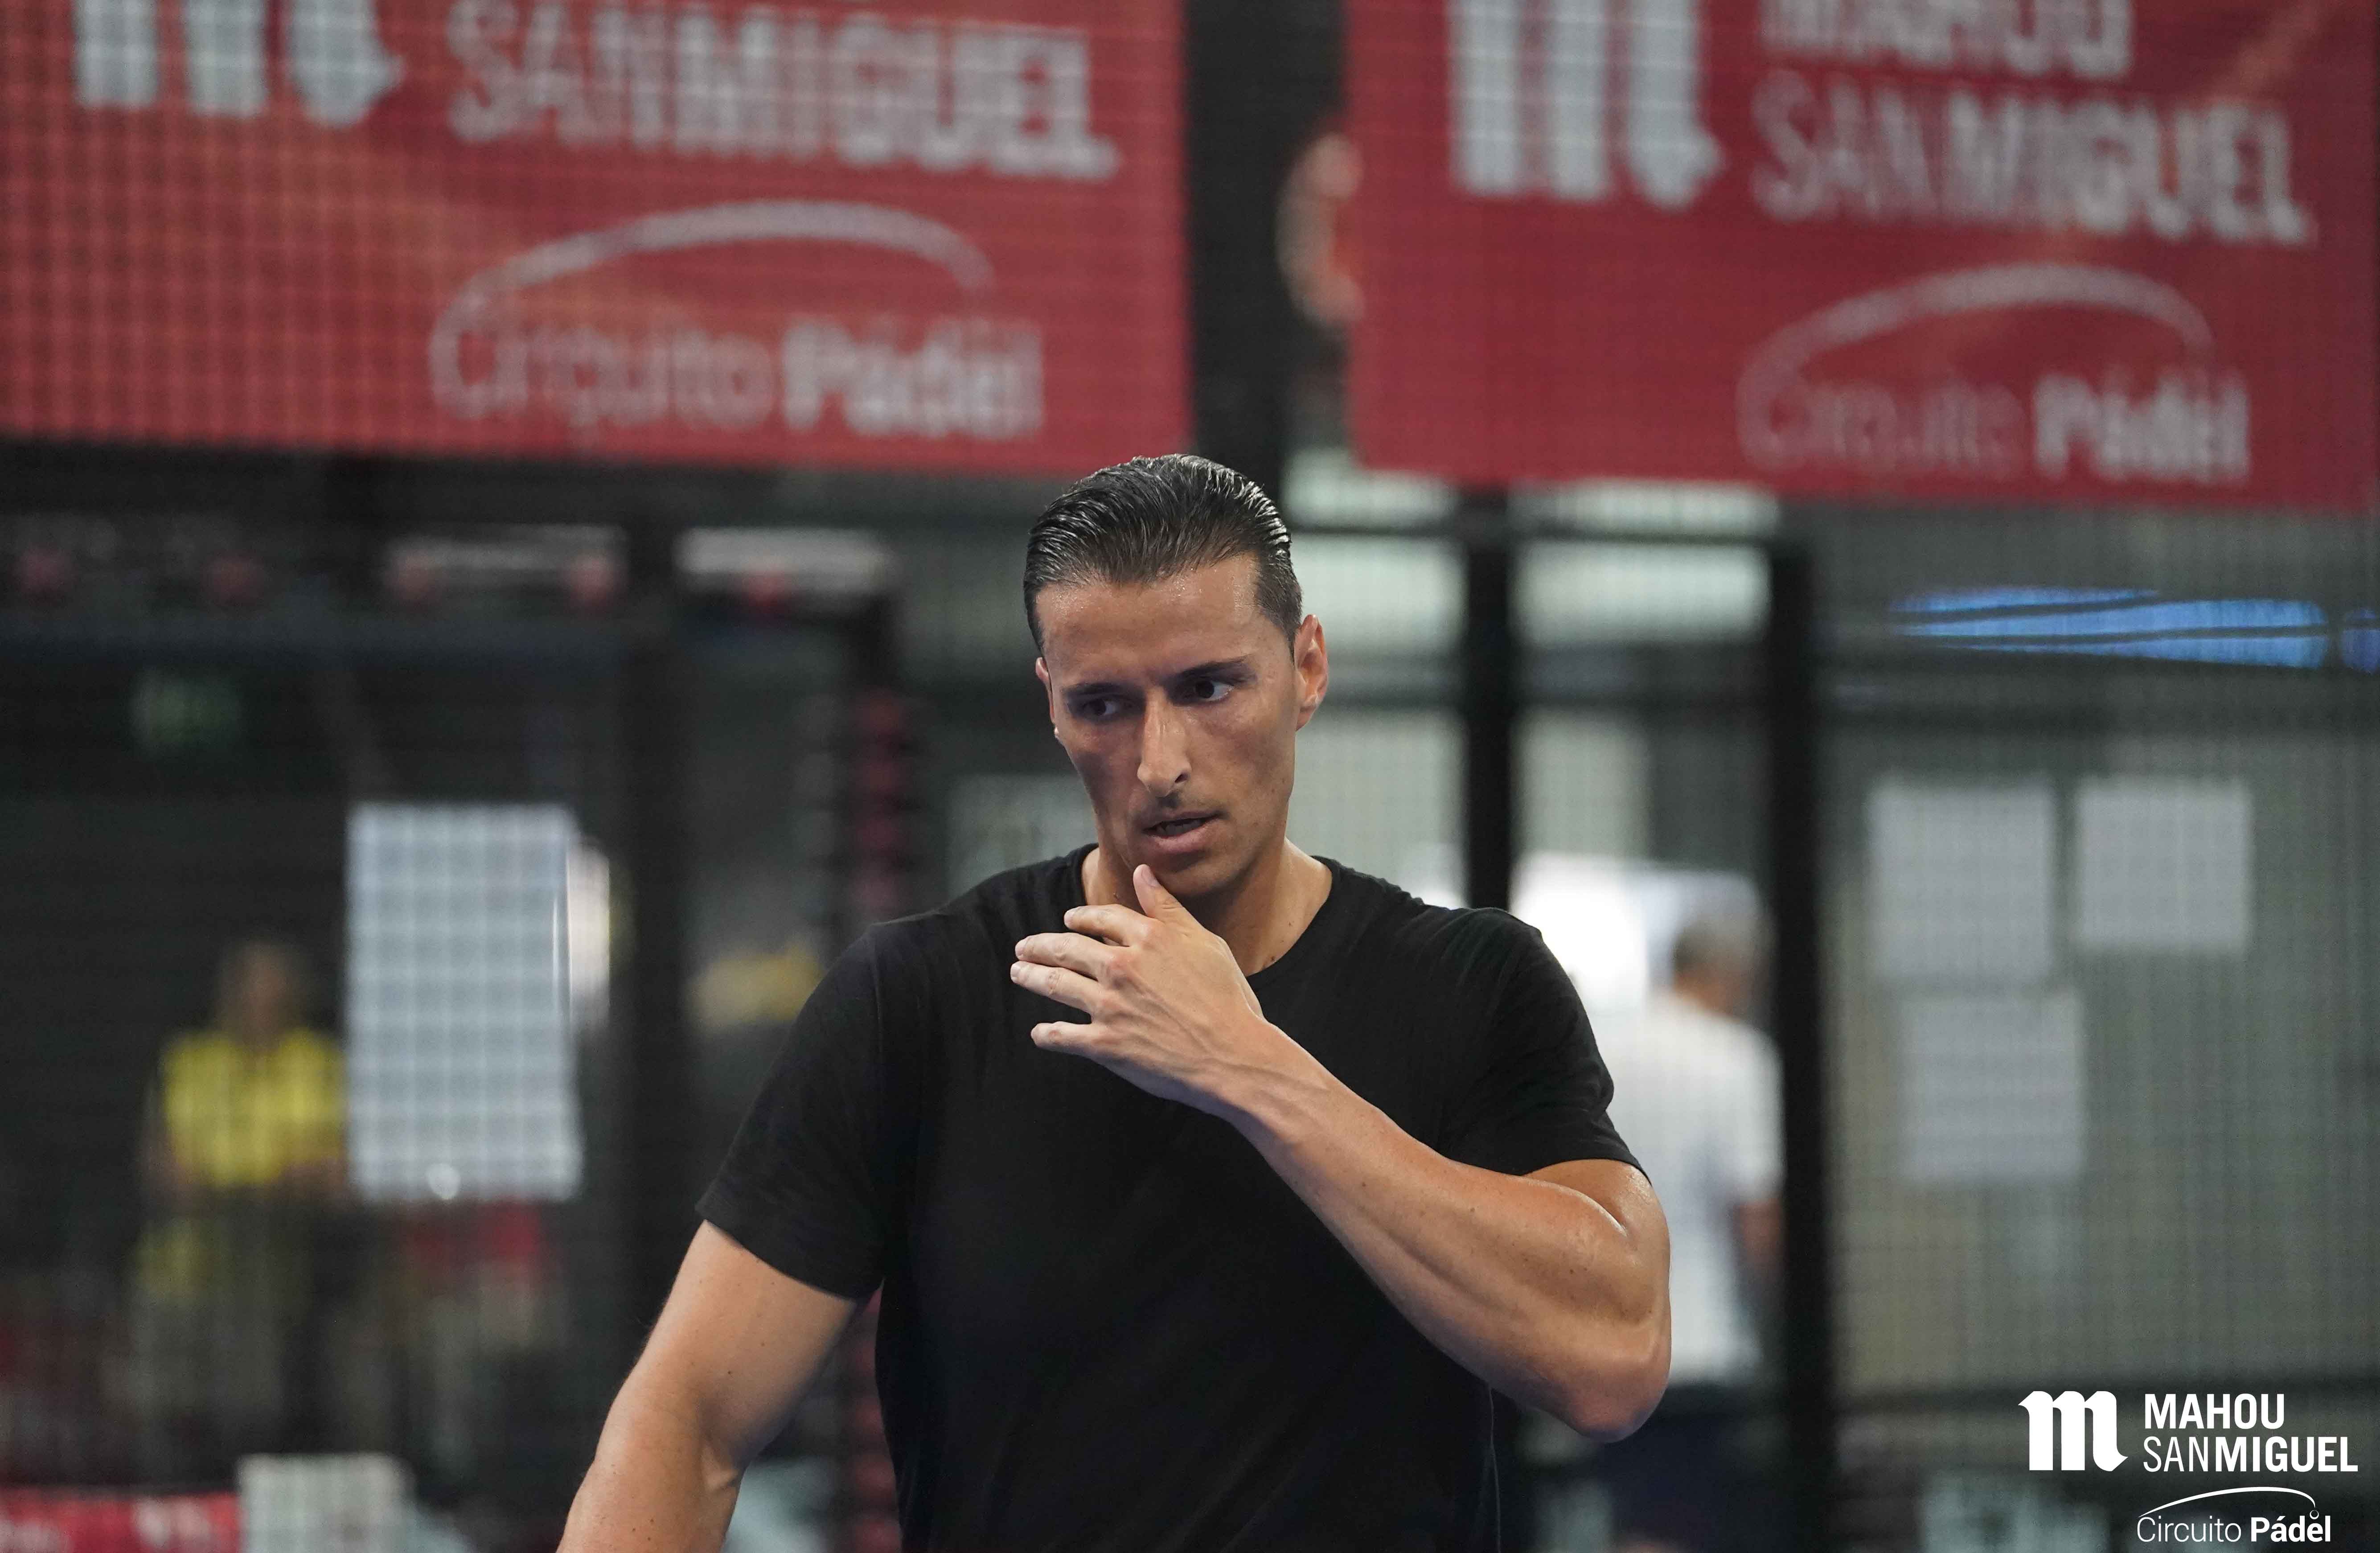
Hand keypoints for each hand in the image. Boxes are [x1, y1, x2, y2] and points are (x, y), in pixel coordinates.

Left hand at [1012, 864, 1297, 1115]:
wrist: (1234, 1056)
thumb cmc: (1228, 999)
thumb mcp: (1205, 943)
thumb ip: (1167, 908)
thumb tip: (1142, 874)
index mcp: (1148, 938)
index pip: (1101, 918)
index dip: (1080, 917)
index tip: (1068, 920)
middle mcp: (1122, 966)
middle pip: (1067, 949)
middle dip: (1040, 947)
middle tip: (1023, 948)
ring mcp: (1110, 1006)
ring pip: (1057, 986)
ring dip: (1033, 977)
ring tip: (1019, 973)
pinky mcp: (1105, 1045)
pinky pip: (1063, 1036)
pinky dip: (1047, 1034)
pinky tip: (1039, 1032)